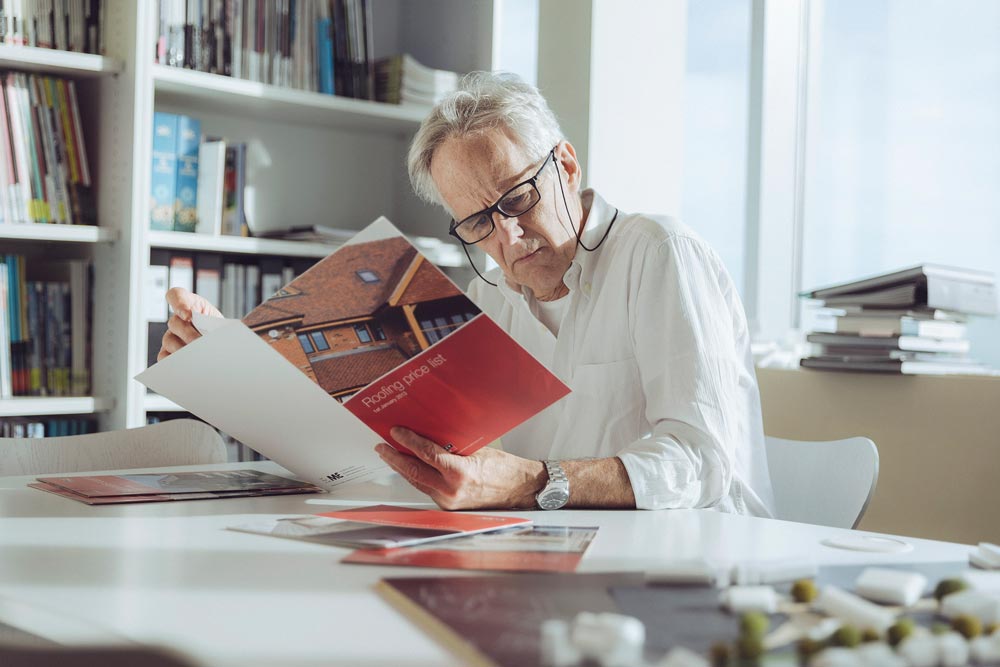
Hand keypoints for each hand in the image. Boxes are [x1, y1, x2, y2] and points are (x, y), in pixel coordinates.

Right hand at [157, 287, 222, 361]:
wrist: (225, 346)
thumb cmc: (221, 332)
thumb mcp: (222, 323)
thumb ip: (216, 323)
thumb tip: (219, 330)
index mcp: (191, 305)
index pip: (176, 295)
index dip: (179, 303)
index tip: (188, 315)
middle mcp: (178, 320)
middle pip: (174, 322)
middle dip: (188, 334)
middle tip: (200, 343)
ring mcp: (171, 336)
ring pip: (169, 340)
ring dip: (182, 349)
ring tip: (197, 356)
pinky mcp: (168, 352)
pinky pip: (164, 356)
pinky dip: (174, 361)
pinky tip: (186, 363)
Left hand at [375, 427, 545, 509]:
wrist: (518, 489)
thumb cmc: (504, 469)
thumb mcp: (477, 449)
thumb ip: (451, 444)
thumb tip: (428, 432)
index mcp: (460, 473)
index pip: (426, 455)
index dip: (408, 442)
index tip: (396, 432)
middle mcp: (451, 491)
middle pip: (414, 472)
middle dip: (395, 458)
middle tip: (383, 446)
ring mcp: (448, 501)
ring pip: (417, 482)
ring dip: (402, 468)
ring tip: (390, 454)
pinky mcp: (448, 506)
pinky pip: (426, 489)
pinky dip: (415, 476)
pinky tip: (409, 467)